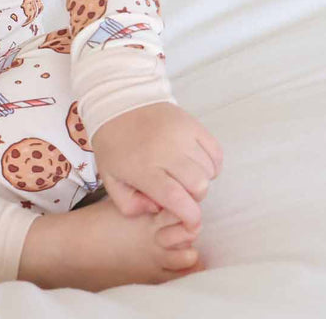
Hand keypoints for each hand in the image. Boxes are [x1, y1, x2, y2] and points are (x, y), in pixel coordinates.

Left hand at [90, 102, 223, 230]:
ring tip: (184, 173)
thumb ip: (130, 205)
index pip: (178, 199)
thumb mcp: (111, 179)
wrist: (116, 103)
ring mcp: (181, 134)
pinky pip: (215, 151)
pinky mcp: (191, 123)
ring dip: (201, 179)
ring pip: (208, 170)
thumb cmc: (114, 144)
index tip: (191, 222)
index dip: (190, 216)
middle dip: (194, 197)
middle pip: (199, 186)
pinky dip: (211, 162)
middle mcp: (165, 150)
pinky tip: (195, 162)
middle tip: (180, 190)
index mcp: (143, 167)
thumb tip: (158, 210)